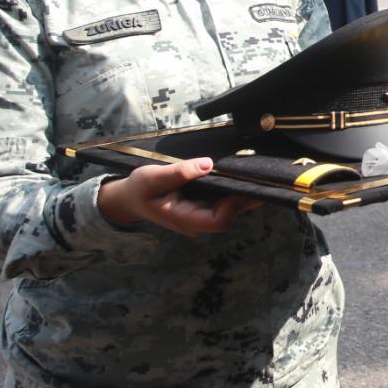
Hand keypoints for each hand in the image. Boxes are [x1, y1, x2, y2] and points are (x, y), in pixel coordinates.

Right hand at [97, 158, 262, 235]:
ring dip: (241, 192)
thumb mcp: (152, 178)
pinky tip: (239, 175)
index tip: (241, 183)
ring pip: (230, 209)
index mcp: (184, 219)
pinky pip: (224, 202)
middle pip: (230, 216)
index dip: (234, 206)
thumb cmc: (139, 189)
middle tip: (257, 172)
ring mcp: (201, 217)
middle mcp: (197, 223)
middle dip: (244, 197)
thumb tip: (207, 164)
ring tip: (251, 171)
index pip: (219, 221)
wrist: (130, 199)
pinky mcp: (204, 208)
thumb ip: (178, 173)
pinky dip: (233, 190)